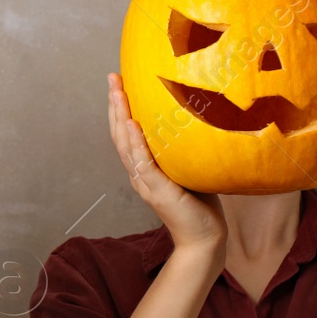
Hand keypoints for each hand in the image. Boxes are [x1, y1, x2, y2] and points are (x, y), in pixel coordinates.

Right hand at [107, 74, 225, 254]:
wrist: (204, 240)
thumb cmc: (201, 207)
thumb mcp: (192, 169)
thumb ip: (186, 150)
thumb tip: (200, 119)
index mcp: (144, 169)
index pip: (126, 134)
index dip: (120, 109)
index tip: (119, 83)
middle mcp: (139, 174)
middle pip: (120, 134)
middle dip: (115, 105)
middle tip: (112, 77)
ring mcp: (145, 183)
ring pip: (125, 145)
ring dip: (120, 117)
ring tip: (117, 93)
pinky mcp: (157, 191)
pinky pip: (142, 163)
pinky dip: (135, 142)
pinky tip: (132, 124)